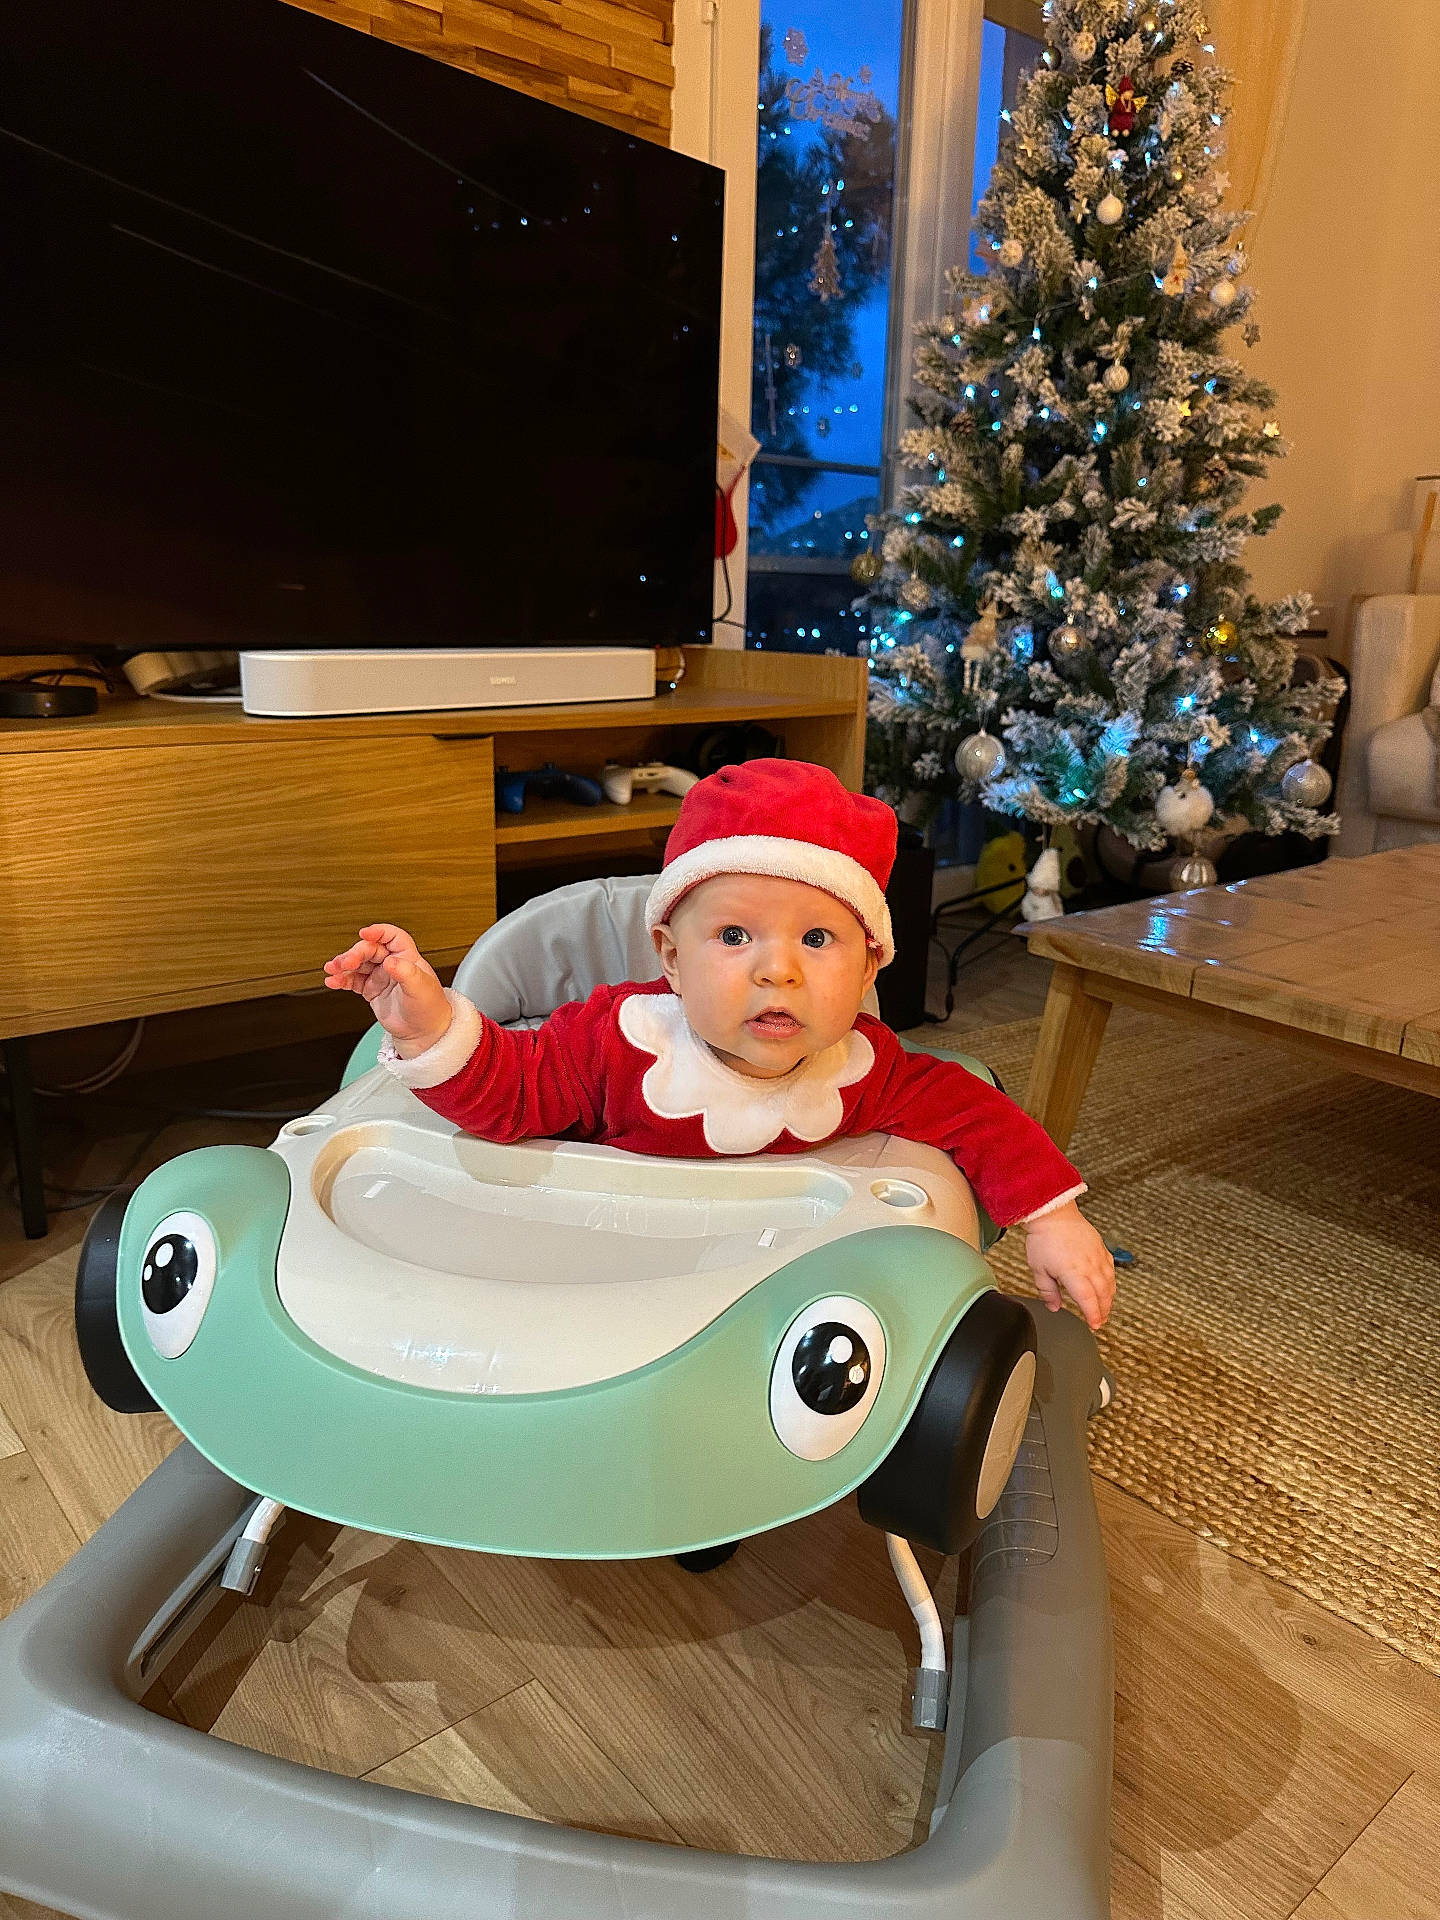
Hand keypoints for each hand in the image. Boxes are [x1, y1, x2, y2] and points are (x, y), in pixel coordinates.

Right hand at [324, 923, 451, 1055]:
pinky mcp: (371, 990)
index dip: (379, 932)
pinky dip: (342, 980)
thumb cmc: (429, 1008)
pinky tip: (333, 981)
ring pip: (358, 964)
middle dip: (355, 954)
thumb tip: (390, 961)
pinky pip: (353, 981)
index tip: (365, 933)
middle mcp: (392, 964)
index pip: (392, 937)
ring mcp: (380, 976)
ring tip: (332, 969)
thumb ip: (406, 973)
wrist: (423, 1032)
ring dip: (343, 965)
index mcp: (408, 958)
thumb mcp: (421, 988)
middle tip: (345, 962)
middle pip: (370, 950)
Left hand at [1020, 1202, 1114, 1330]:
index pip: (1088, 1301)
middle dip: (1102, 1311)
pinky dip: (1110, 1281)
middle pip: (1102, 1295)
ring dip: (1108, 1298)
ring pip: (1109, 1283)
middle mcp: (1089, 1266)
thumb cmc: (1044, 1237)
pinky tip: (1107, 1286)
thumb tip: (1054, 1306)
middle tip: (1099, 1321)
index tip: (1094, 1325)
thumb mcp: (1038, 1269)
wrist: (1053, 1213)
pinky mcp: (1101, 1248)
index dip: (1093, 1315)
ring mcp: (1097, 1256)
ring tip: (1104, 1307)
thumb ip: (1047, 1291)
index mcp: (1074, 1273)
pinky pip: (1111, 1269)